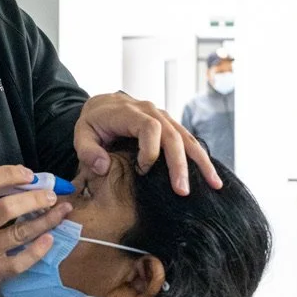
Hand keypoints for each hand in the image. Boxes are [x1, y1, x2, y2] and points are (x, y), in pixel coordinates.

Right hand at [0, 165, 73, 296]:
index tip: (29, 175)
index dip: (9, 174)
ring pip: (19, 233)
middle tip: (51, 195)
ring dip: (45, 221)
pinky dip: (37, 250)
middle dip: (34, 198)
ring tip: (61, 212)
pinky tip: (50, 240)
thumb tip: (22, 182)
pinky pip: (20, 261)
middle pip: (6, 207)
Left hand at [74, 93, 220, 195]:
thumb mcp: (81, 134)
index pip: (150, 128)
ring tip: (214, 184)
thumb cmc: (93, 122)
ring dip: (201, 162)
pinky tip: (211, 177)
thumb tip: (103, 166)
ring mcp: (164, 119)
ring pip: (187, 138)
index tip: (141, 170)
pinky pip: (189, 141)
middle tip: (182, 191)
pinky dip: (200, 158)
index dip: (150, 150)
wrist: (103, 105)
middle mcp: (152, 112)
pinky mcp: (171, 127)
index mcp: (130, 112)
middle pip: (173, 136)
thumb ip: (87, 151)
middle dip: (179, 164)